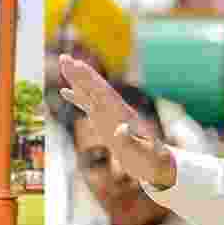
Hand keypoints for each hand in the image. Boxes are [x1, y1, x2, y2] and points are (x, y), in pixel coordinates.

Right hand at [58, 54, 176, 187]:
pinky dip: (78, 98)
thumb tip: (121, 128)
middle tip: (64, 57)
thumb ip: (131, 142)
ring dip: (78, 80)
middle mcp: (118, 112)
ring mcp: (112, 116)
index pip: (105, 95)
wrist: (159, 166)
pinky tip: (65, 91)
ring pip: (92, 94)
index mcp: (125, 117)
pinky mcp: (108, 123)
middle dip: (81, 74)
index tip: (78, 67)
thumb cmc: (152, 162)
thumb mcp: (143, 154)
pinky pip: (90, 107)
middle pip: (97, 89)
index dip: (91, 82)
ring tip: (65, 64)